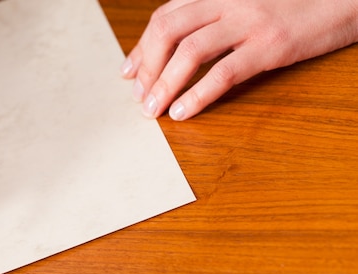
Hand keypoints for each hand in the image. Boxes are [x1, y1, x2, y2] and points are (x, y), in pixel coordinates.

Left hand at [121, 0, 357, 119]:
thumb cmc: (294, 2)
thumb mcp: (245, 2)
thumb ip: (212, 18)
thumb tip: (177, 50)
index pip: (165, 18)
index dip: (141, 47)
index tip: (128, 73)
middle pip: (168, 31)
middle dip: (146, 67)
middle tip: (139, 95)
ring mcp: (249, 20)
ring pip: (189, 52)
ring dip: (164, 85)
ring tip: (153, 110)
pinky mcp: (270, 45)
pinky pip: (223, 73)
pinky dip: (197, 95)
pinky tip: (183, 112)